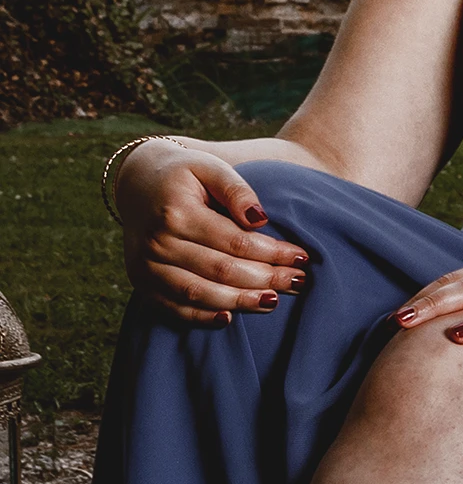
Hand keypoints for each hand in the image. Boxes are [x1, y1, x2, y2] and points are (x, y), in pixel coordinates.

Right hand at [115, 139, 310, 324]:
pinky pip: (173, 308)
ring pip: (200, 294)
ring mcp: (146, 268)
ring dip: (240, 301)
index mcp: (177, 213)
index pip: (235, 241)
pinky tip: (230, 317)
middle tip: (299, 281)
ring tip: (274, 300)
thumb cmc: (184, 173)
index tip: (303, 257)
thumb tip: (260, 219)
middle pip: (221, 270)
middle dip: (265, 279)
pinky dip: (202, 316)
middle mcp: (158, 244)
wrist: (137, 184)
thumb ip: (237, 190)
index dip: (272, 252)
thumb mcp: (211, 166)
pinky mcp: (141, 284)